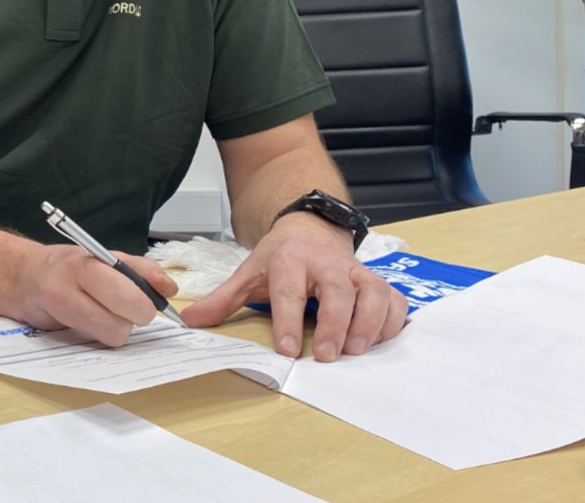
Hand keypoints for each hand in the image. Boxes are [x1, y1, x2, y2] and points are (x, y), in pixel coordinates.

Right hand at [5, 244, 178, 345]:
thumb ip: (138, 270)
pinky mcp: (52, 325)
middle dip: (137, 316)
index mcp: (91, 258)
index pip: (131, 279)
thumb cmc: (67, 268)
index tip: (154, 302)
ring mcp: (60, 301)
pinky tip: (91, 323)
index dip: (149, 298)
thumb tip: (170, 289)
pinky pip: (95, 342)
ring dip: (117, 330)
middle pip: (126, 307)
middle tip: (132, 313)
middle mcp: (73, 276)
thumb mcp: (101, 258)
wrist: (19, 277)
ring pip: (113, 333)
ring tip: (105, 317)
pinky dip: (100, 336)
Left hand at [181, 213, 407, 360]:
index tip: (285, 350)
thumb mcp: (248, 273)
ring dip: (367, 323)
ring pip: (372, 293)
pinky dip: (392, 321)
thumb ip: (222, 300)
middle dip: (334, 323)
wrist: (309, 228)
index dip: (288, 320)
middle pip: (338, 290)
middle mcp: (327, 264)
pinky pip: (394, 300)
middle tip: (326, 355)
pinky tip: (379, 340)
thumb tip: (190, 321)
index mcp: (290, 261)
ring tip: (354, 351)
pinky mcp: (377, 280)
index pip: (289, 290)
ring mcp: (356, 271)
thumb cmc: (279, 257)